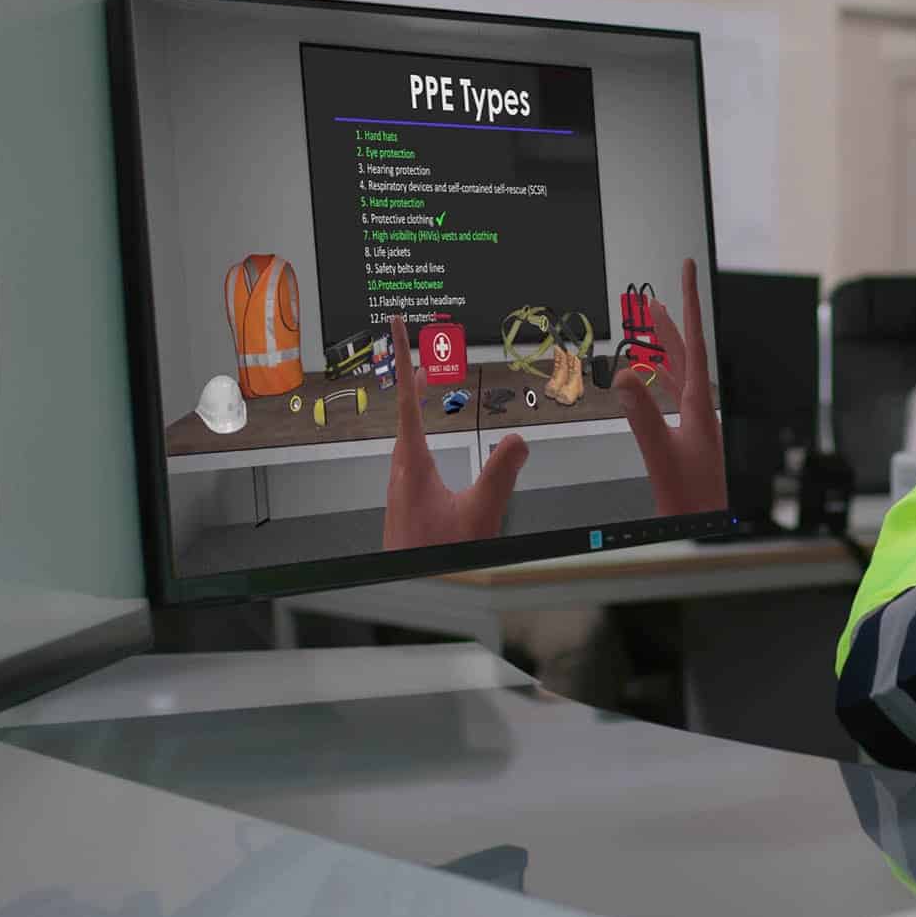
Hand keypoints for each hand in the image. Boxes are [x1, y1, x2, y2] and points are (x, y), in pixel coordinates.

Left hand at [381, 314, 527, 549]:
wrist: (414, 589)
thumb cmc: (437, 558)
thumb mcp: (479, 513)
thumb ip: (500, 474)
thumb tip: (517, 439)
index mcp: (413, 464)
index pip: (408, 400)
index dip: (403, 359)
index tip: (397, 326)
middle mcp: (401, 471)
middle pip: (405, 410)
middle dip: (414, 376)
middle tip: (422, 348)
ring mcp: (401, 487)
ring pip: (406, 433)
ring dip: (416, 404)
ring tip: (425, 384)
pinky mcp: (406, 501)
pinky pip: (411, 453)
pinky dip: (420, 431)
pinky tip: (429, 442)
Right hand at [614, 258, 724, 515]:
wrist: (708, 530)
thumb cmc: (693, 501)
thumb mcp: (661, 456)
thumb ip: (643, 417)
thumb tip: (625, 376)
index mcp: (700, 407)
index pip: (694, 344)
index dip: (689, 304)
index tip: (686, 272)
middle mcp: (702, 410)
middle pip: (685, 354)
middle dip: (671, 321)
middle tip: (655, 296)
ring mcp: (697, 423)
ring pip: (679, 374)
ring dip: (663, 348)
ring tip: (651, 327)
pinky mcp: (689, 437)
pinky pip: (673, 396)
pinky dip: (658, 379)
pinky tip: (649, 379)